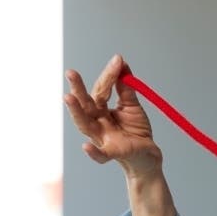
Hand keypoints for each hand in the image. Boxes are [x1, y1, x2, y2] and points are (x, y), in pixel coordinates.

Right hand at [63, 54, 161, 177]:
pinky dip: (93, 152)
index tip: (118, 60)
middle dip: (77, 89)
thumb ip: (125, 87)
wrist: (148, 154)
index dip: (109, 76)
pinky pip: (100, 155)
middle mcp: (96, 122)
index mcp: (101, 109)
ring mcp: (102, 138)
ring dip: (76, 111)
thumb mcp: (131, 105)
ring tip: (68, 98)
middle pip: (85, 105)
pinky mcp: (112, 153)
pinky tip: (85, 147)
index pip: (100, 90)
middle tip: (70, 73)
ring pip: (85, 125)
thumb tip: (121, 63)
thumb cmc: (136, 130)